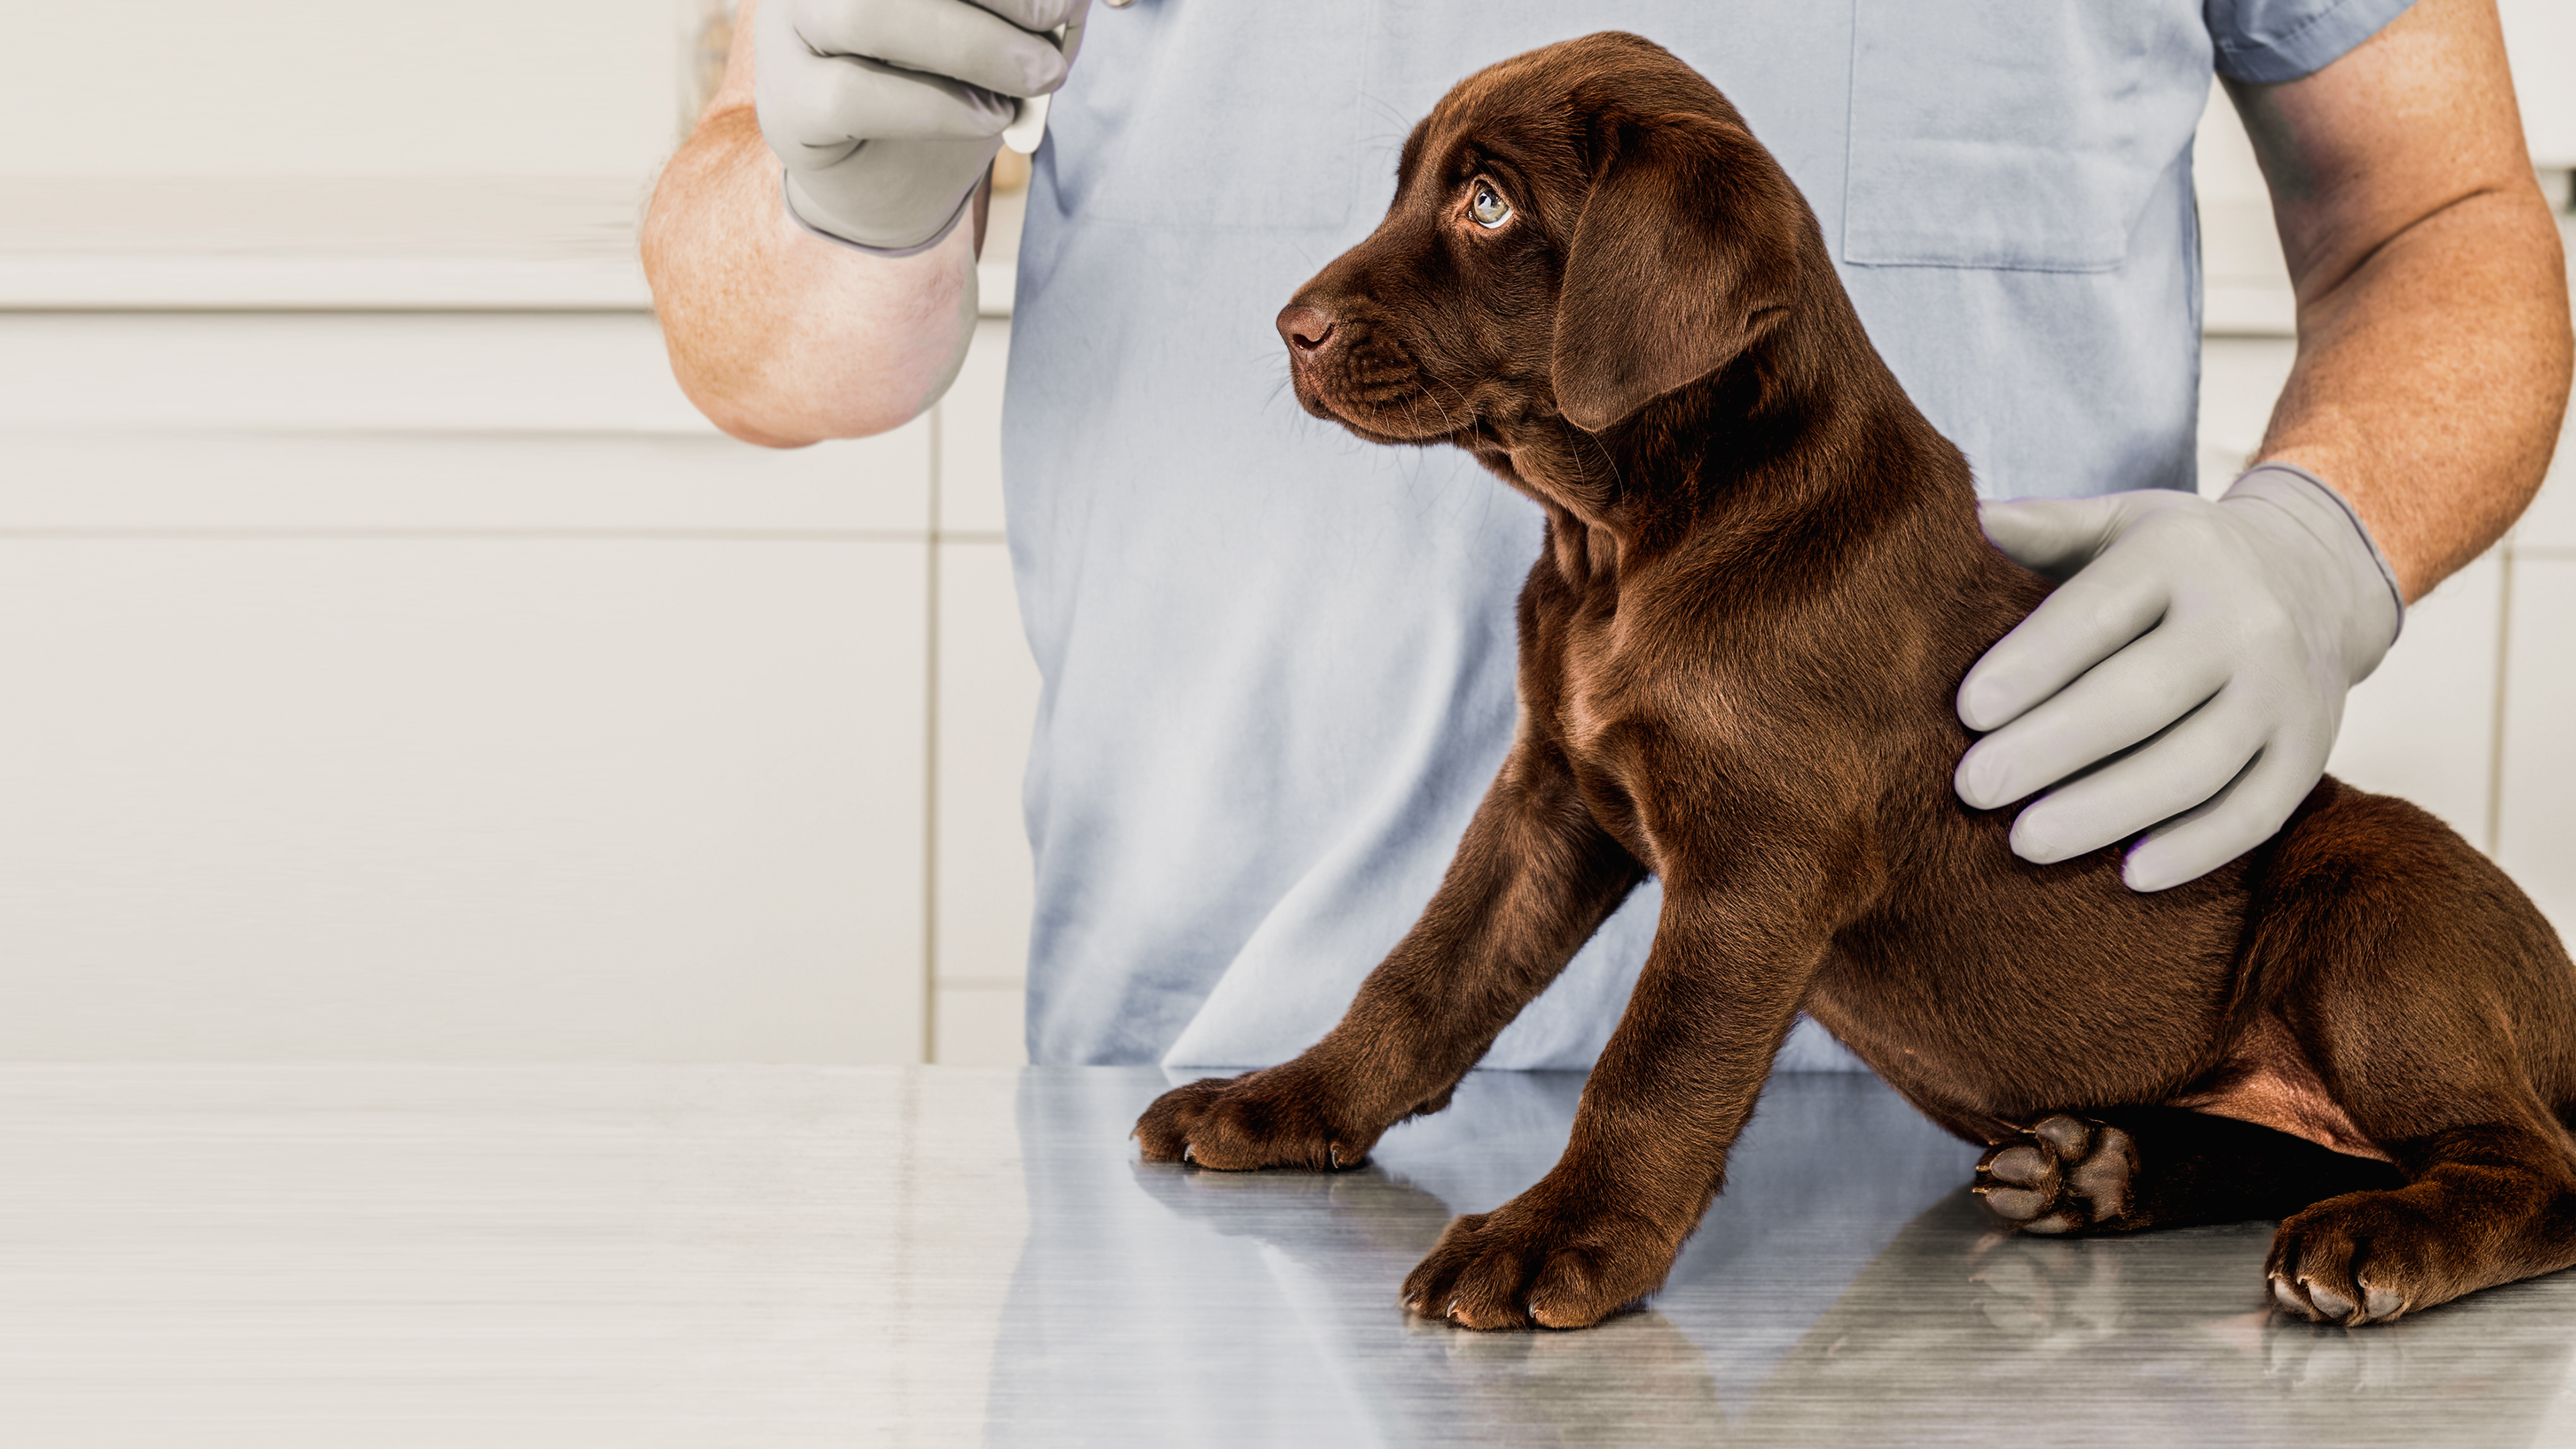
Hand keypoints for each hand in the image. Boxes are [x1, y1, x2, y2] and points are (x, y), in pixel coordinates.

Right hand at [754, 0, 1087, 252]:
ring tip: (1037, 76)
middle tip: (1056, 20)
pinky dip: (937, 106)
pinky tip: (988, 116)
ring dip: (973, 44)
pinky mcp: (788, 104)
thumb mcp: (993, 28)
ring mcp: (789, 30)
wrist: (885, 180)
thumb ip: (1020, 7)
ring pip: (866, 13)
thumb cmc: (946, 84)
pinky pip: (854, 95)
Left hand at [1953, 466, 2404, 890]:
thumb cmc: (2182, 559)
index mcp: (2181, 555)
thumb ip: (2045, 527)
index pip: (2097, 612)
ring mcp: (2285, 691)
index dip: (2032, 664)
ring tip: (2025, 841)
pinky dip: (2195, 849)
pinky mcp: (2311, 750)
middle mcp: (2244, 621)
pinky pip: (2256, 812)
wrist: (2319, 574)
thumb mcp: (2121, 522)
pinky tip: (2127, 876)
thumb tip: (1966, 521)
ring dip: (2109, 809)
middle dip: (2052, 747)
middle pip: (2142, 695)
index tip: (1967, 712)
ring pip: (2196, 764)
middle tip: (1974, 789)